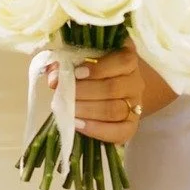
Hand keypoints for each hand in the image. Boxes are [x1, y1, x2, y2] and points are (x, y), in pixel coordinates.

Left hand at [53, 44, 173, 147]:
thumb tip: (54, 79)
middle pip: (114, 88)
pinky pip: (120, 131)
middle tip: (66, 94)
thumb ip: (65, 64)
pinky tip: (78, 125)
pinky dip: (98, 130)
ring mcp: (136, 104)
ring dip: (89, 110)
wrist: (110, 88)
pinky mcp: (131, 125)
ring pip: (116, 109)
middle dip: (86, 92)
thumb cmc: (90, 69)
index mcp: (127, 57)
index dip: (99, 68)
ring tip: (70, 110)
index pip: (122, 61)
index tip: (76, 73)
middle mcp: (136, 80)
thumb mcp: (78, 60)